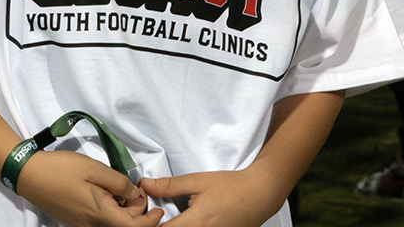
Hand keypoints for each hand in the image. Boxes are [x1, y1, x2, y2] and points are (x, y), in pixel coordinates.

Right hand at [17, 150, 163, 226]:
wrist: (29, 175)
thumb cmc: (62, 170)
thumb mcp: (95, 170)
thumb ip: (119, 183)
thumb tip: (135, 194)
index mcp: (100, 214)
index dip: (150, 220)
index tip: (159, 208)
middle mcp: (92, 225)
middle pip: (123, 225)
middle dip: (136, 211)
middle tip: (135, 187)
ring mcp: (82, 224)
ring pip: (111, 222)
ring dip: (122, 209)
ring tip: (120, 187)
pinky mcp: (74, 219)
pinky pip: (99, 219)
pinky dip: (109, 208)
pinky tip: (106, 191)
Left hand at [140, 169, 282, 226]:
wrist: (259, 195)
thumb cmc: (229, 186)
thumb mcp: (198, 181)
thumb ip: (170, 186)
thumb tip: (144, 185)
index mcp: (194, 223)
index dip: (150, 223)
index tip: (147, 214)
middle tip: (158, 216)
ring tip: (173, 219)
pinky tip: (186, 222)